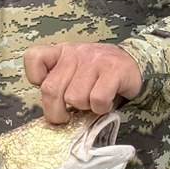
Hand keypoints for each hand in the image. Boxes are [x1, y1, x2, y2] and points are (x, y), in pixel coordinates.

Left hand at [23, 42, 141, 123]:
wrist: (135, 64)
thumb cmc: (98, 76)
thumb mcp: (73, 73)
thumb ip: (58, 85)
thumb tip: (50, 114)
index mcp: (61, 52)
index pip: (33, 57)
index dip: (36, 79)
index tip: (51, 92)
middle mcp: (75, 52)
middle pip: (50, 89)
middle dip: (57, 112)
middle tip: (68, 116)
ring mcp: (95, 59)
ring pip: (75, 98)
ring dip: (84, 108)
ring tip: (93, 101)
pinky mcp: (114, 69)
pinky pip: (97, 100)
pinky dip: (101, 109)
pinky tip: (105, 103)